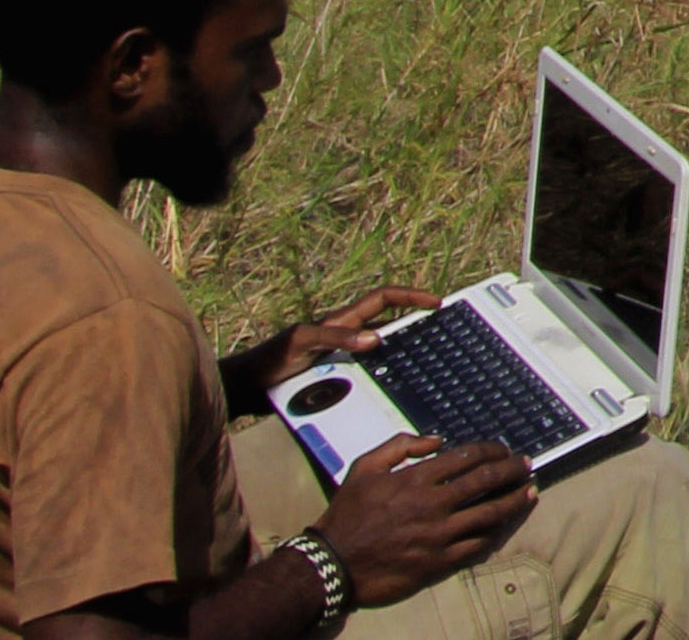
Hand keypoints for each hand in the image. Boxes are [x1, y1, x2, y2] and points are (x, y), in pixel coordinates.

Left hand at [222, 288, 440, 414]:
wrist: (246, 388)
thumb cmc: (270, 362)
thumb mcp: (302, 344)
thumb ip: (335, 339)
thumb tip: (376, 339)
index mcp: (340, 321)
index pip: (383, 299)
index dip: (410, 296)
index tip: (436, 303)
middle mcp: (344, 335)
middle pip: (388, 321)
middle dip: (415, 322)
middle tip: (441, 333)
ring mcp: (341, 356)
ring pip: (380, 349)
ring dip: (402, 353)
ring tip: (425, 366)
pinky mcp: (335, 376)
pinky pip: (369, 372)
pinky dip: (385, 376)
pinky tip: (394, 393)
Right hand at [317, 434, 533, 610]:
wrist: (334, 564)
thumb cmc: (347, 514)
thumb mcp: (364, 468)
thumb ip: (400, 446)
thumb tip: (436, 439)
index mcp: (416, 479)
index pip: (467, 458)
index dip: (492, 451)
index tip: (504, 449)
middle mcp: (433, 505)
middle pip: (486, 482)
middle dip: (512, 470)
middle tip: (527, 465)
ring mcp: (439, 535)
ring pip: (489, 514)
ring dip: (514, 501)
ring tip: (530, 492)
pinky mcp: (440, 562)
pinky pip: (477, 545)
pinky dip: (495, 533)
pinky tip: (506, 525)